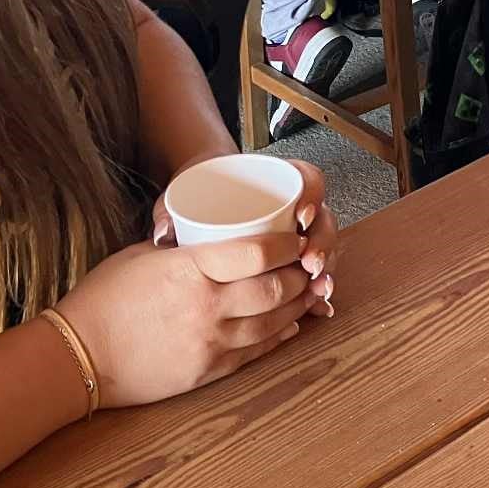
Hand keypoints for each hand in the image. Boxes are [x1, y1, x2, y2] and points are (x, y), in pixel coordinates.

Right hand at [54, 227, 326, 407]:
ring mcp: (210, 343)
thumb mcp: (144, 255)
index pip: (257, 252)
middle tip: (309, 263)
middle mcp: (207, 307)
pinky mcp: (208, 372)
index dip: (287, 243)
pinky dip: (279, 335)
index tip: (297, 234)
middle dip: (301, 274)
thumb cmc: (103, 299)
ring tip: (307, 291)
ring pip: (274, 322)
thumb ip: (188, 250)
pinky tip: (290, 324)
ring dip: (297, 305)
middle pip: (276, 288)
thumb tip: (218, 240)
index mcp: (190, 270)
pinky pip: (257, 352)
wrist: (77, 358)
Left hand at [150, 158, 338, 310]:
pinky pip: (314, 275)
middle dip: (321, 243)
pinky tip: (319, 307)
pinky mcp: (292, 262)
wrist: (197, 206)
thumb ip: (169, 211)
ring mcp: (296, 235)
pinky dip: (317, 292)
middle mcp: (293, 206)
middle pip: (322, 220)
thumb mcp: (181, 196)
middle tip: (309, 264)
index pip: (306, 179)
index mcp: (273, 181)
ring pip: (323, 249)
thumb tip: (164, 232)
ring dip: (325, 270)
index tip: (300, 216)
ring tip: (316, 289)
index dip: (312, 195)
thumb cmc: (194, 196)